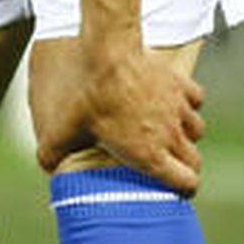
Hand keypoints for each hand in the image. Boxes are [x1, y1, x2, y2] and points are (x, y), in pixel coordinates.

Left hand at [35, 38, 205, 194]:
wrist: (108, 53)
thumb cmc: (88, 95)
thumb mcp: (63, 130)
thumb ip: (52, 154)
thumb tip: (46, 168)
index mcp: (150, 155)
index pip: (187, 184)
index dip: (182, 190)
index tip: (174, 190)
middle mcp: (171, 135)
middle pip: (194, 162)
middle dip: (185, 167)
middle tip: (170, 164)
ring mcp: (179, 108)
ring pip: (196, 130)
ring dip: (186, 134)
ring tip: (169, 132)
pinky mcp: (180, 84)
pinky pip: (196, 100)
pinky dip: (187, 103)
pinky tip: (172, 101)